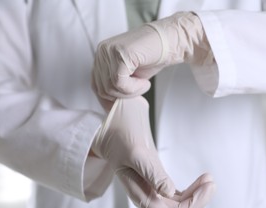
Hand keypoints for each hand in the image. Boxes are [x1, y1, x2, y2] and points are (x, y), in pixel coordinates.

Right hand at [91, 96, 214, 207]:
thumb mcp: (136, 154)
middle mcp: (146, 194)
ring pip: (178, 202)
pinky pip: (177, 193)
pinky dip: (191, 189)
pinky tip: (201, 180)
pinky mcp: (157, 179)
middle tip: (211, 183)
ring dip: (196, 195)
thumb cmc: (122, 137)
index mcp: (139, 192)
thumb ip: (152, 174)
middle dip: (196, 202)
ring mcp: (152, 187)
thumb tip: (169, 192)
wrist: (117, 123)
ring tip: (209, 179)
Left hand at [93, 12, 211, 109]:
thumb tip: (107, 106)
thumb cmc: (152, 59)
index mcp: (101, 56)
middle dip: (122, 96)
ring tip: (144, 84)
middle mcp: (102, 51)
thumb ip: (115, 83)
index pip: (95, 85)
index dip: (108, 100)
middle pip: (102, 88)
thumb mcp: (128, 74)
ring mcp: (109, 51)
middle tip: (139, 90)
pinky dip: (134, 88)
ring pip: (111, 87)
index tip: (122, 105)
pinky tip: (145, 82)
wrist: (171, 42)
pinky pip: (120, 82)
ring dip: (130, 92)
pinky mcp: (120, 54)